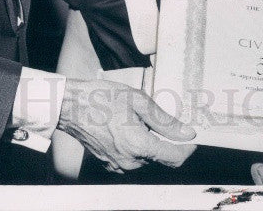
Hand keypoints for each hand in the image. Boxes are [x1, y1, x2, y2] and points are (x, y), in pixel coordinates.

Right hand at [57, 78, 195, 172]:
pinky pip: (133, 160)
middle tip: (163, 120)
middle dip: (167, 142)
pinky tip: (129, 128)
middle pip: (162, 158)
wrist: (71, 107)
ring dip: (151, 144)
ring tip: (139, 120)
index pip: (175, 158)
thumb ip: (165, 121)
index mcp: (139, 146)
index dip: (188, 148)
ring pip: (147, 159)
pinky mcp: (110, 164)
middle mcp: (130, 161)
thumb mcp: (138, 101)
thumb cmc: (102, 98)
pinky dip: (137, 148)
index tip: (191, 136)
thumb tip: (186, 132)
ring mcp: (118, 165)